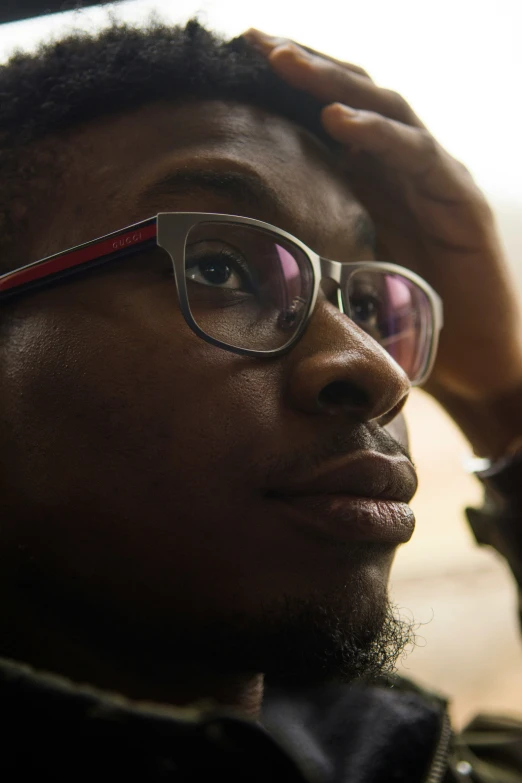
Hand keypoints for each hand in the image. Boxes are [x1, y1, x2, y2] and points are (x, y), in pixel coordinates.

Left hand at [243, 30, 521, 455]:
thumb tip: (258, 228)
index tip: (243, 57)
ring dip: (334, 84)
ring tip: (284, 62)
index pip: (335, 113)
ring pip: (389, 111)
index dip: (294, 83)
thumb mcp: (349, 266)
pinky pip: (419, 157)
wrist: (473, 360)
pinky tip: (338, 122)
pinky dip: (380, 136)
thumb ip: (321, 233)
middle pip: (357, 98)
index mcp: (380, 178)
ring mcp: (438, 179)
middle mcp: (409, 167)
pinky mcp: (461, 202)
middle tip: (254, 41)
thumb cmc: (410, 317)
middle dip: (306, 65)